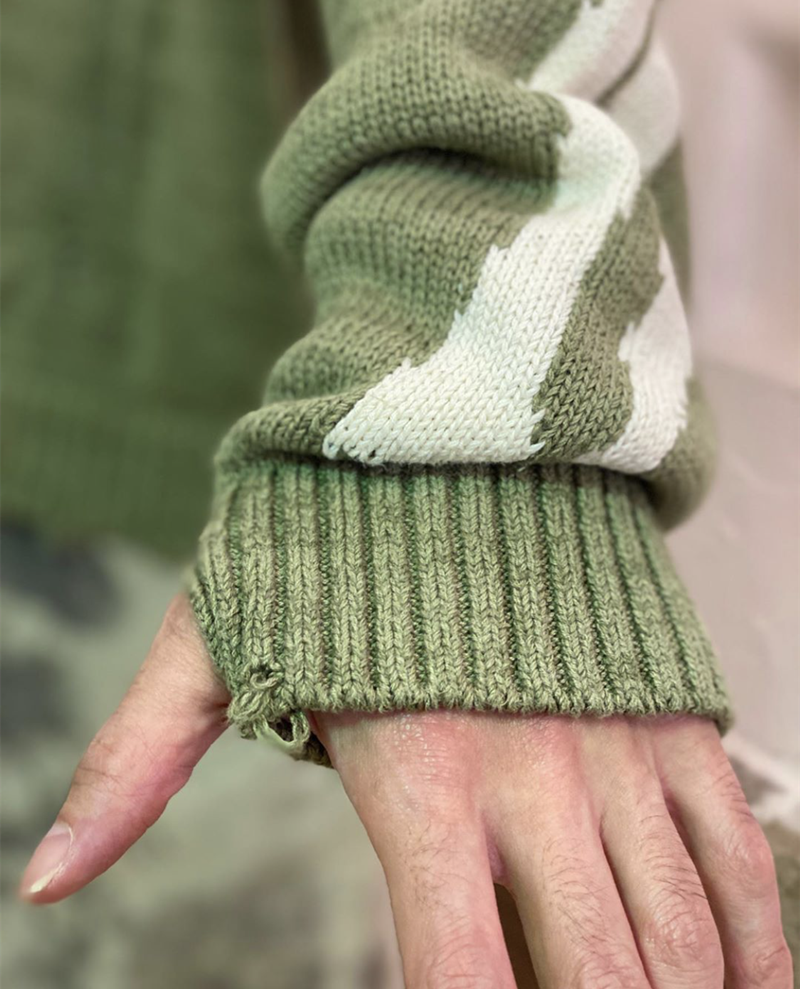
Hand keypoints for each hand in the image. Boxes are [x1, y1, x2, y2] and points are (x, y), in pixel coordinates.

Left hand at [20, 595, 790, 987]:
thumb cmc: (333, 537)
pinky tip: (751, 984)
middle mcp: (530, 774)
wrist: (458, 428)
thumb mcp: (220, 633)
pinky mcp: (669, 710)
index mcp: (415, 772)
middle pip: (595, 976)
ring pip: (681, 929)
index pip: (453, 974)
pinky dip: (757, 936)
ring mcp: (616, 744)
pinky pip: (738, 846)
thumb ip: (140, 758)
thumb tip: (47, 879)